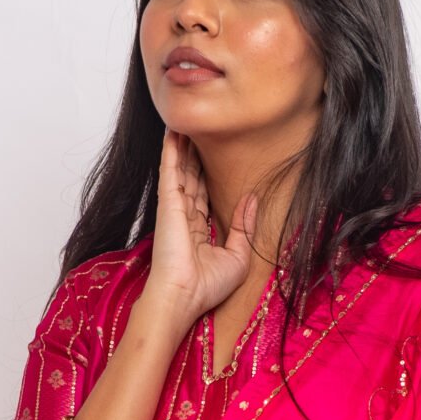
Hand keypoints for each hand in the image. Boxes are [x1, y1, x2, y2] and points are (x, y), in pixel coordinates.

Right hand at [141, 127, 258, 334]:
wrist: (183, 296)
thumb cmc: (206, 287)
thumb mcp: (237, 258)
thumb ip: (245, 228)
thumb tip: (252, 199)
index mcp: (198, 231)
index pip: (203, 196)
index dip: (206, 176)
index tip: (211, 158)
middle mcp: (184, 217)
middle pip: (191, 178)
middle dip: (193, 155)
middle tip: (196, 132)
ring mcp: (174, 208)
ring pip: (180, 169)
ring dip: (181, 146)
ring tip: (183, 123)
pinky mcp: (167, 202)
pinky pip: (170, 169)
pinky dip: (171, 149)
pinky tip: (172, 131)